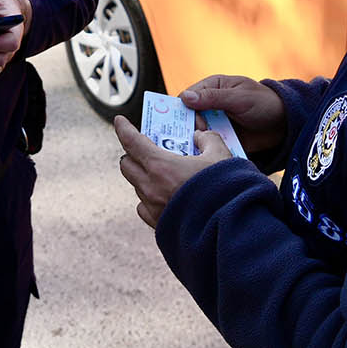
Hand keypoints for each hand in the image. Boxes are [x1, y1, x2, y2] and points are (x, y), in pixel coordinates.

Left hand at [115, 115, 230, 227]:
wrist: (226, 226)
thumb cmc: (222, 190)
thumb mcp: (220, 155)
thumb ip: (208, 139)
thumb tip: (201, 137)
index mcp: (160, 165)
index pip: (131, 141)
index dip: (123, 128)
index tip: (120, 121)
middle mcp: (150, 186)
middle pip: (126, 164)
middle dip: (132, 154)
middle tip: (146, 149)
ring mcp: (152, 207)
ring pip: (136, 186)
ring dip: (143, 176)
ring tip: (161, 173)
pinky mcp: (157, 224)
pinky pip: (144, 207)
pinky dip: (149, 198)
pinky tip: (163, 196)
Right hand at [180, 75, 285, 155]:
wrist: (285, 124)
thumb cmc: (264, 103)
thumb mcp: (239, 98)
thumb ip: (213, 98)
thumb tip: (185, 97)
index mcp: (212, 87)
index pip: (187, 97)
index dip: (183, 109)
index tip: (184, 121)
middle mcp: (210, 104)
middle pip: (189, 116)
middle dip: (189, 127)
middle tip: (195, 136)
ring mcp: (215, 122)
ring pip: (196, 132)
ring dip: (196, 140)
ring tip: (199, 149)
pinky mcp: (221, 138)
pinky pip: (208, 144)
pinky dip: (206, 150)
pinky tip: (206, 156)